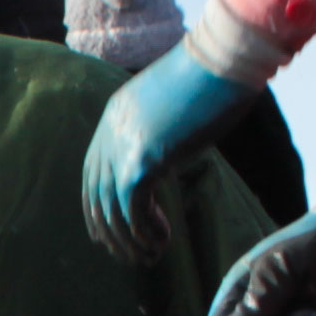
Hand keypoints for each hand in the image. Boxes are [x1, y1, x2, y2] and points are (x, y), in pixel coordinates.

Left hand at [79, 50, 255, 259]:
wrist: (223, 60)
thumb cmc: (212, 78)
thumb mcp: (171, 104)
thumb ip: (157, 130)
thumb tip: (161, 156)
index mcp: (113, 118)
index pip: (92, 174)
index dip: (98, 208)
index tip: (110, 233)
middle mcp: (110, 134)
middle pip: (96, 196)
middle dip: (110, 232)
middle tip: (130, 255)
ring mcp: (122, 147)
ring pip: (113, 209)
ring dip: (130, 239)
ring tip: (149, 255)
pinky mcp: (143, 161)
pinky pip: (133, 210)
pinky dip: (145, 231)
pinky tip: (161, 241)